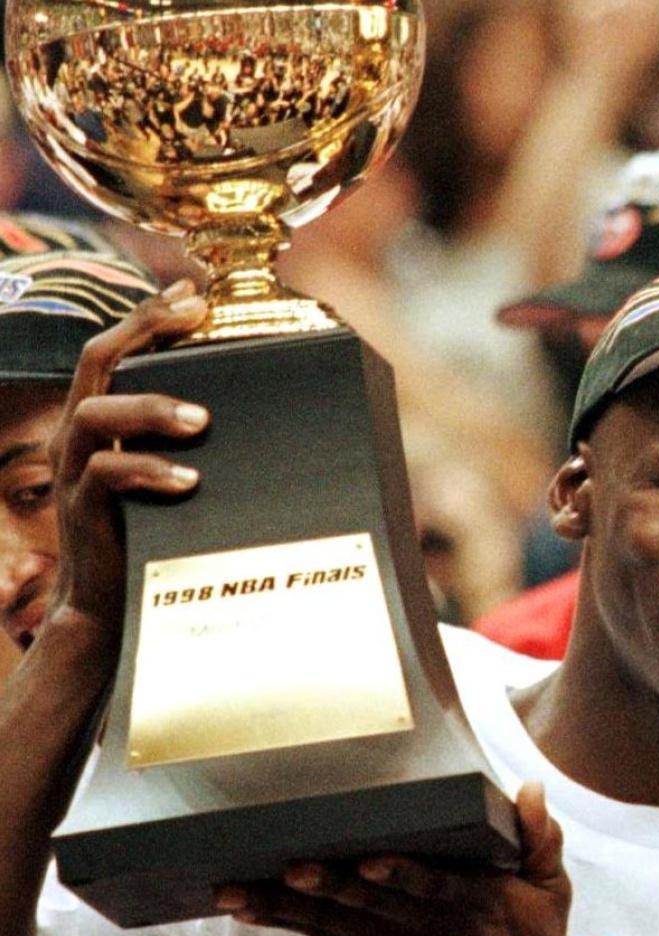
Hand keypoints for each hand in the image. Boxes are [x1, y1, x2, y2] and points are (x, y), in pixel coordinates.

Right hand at [47, 282, 209, 645]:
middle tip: (196, 317)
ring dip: (151, 407)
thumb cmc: (155, 537)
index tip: (191, 291)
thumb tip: (270, 420)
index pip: (113, 350)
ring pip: (94, 414)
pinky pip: (105, 475)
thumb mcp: (176, 478)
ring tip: (203, 418)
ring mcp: (76, 472)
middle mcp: (78, 437)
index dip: (147, 315)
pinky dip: (149, 471)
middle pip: (96, 361)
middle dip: (144, 329)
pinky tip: (190, 480)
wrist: (114, 609)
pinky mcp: (83, 510)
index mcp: (100, 420)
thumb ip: (200, 446)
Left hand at [218, 783, 576, 935]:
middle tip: (290, 866)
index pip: (430, 882)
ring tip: (240, 890)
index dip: (399, 872)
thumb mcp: (552, 890)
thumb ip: (541, 837)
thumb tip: (530, 787)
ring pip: (337, 920)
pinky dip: (290, 922)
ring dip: (288, 904)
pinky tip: (252, 909)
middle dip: (328, 883)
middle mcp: (428, 924)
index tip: (369, 859)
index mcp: (471, 898)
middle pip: (370, 900)